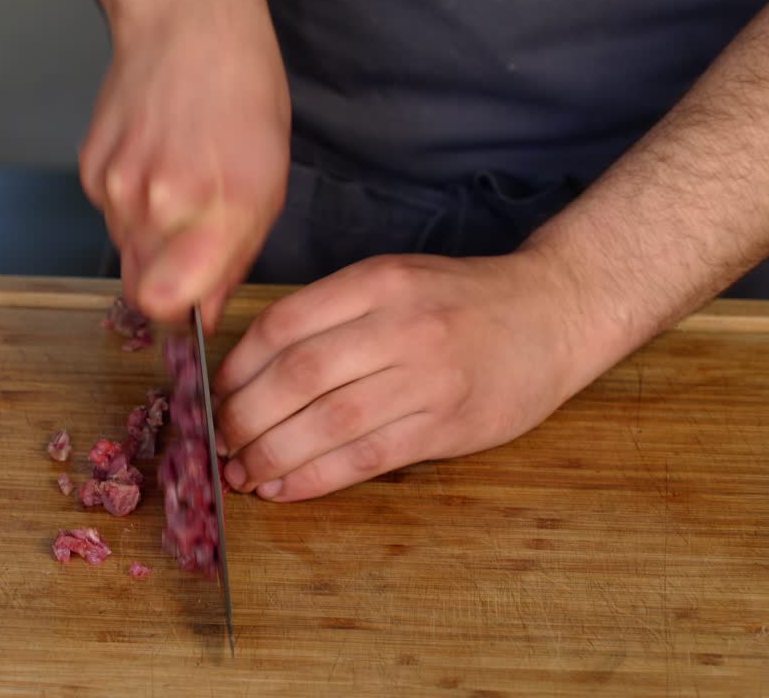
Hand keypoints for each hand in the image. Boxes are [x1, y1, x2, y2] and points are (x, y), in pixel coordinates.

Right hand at [80, 0, 290, 325]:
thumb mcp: (268, 183)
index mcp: (214, 209)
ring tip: (180, 190)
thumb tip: (206, 311)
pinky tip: (155, 168)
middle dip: (166, 283)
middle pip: (140, 289)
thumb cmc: (240, 96)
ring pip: (125, 253)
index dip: (178, 316)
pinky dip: (130, 207)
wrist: (188, 30)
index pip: (165, 303)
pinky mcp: (90, 171)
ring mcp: (115, 187)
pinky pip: (108, 217)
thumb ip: (236, 258)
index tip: (193, 310)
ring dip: (151, 241)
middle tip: (191, 248)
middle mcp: (157, 203)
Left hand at [212, 251, 604, 501]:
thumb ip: (331, 314)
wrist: (554, 313)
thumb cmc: (462, 301)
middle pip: (298, 378)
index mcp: (376, 282)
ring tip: (242, 475)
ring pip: (329, 423)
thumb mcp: (394, 279)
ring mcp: (427, 378)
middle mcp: (399, 326)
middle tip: (219, 443)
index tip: (214, 397)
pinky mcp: (449, 425)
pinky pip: (368, 458)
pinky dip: (317, 478)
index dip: (236, 370)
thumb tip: (253, 370)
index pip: (283, 326)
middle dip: (245, 418)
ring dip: (273, 456)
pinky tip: (286, 488)